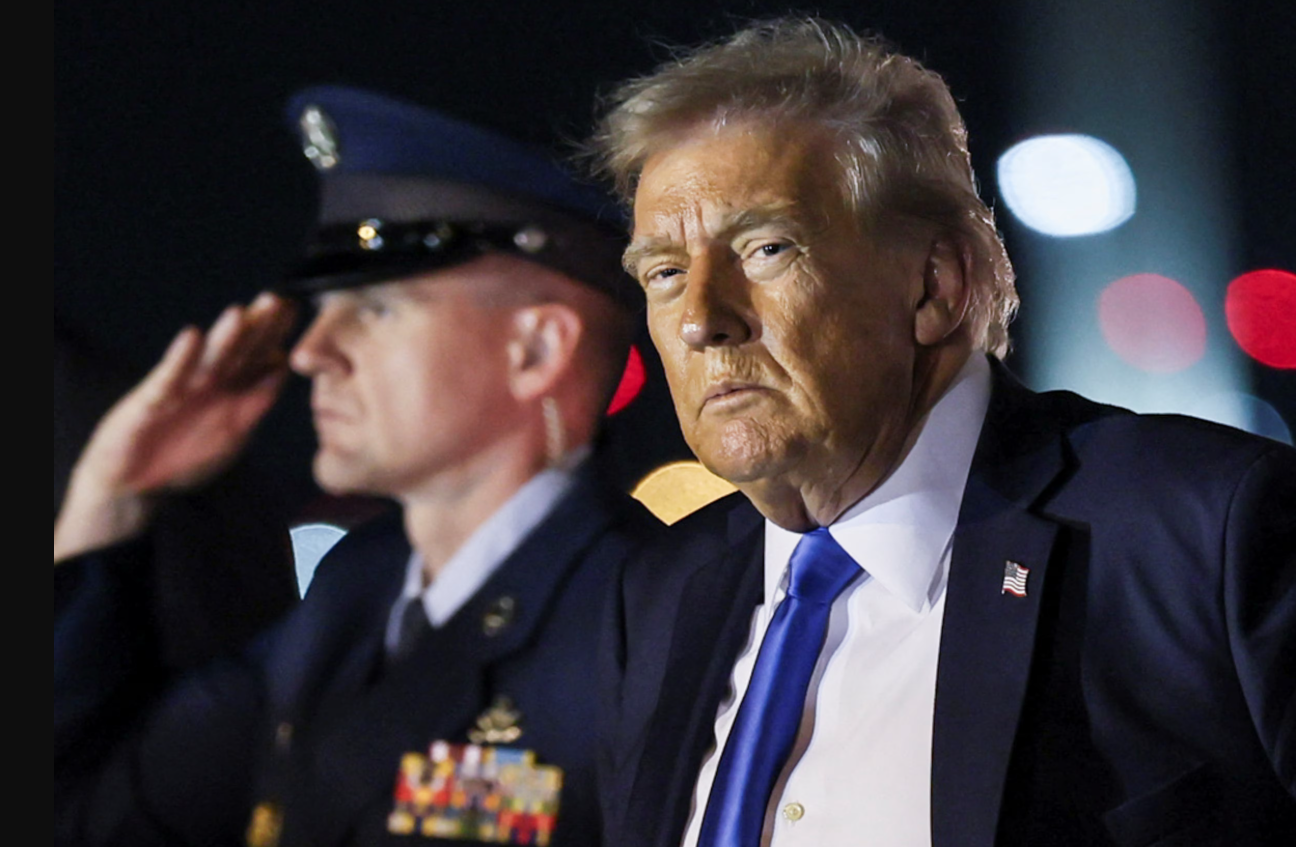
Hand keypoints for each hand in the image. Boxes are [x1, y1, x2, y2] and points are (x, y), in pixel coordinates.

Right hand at [54, 292, 296, 561]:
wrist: (135, 483)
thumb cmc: (185, 456)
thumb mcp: (233, 431)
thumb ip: (256, 401)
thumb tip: (282, 367)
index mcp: (231, 391)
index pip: (259, 357)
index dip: (277, 335)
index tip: (298, 311)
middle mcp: (209, 384)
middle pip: (238, 351)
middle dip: (257, 327)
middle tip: (278, 300)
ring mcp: (181, 389)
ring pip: (208, 359)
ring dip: (224, 337)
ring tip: (241, 314)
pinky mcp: (152, 401)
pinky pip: (169, 378)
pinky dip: (181, 359)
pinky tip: (191, 337)